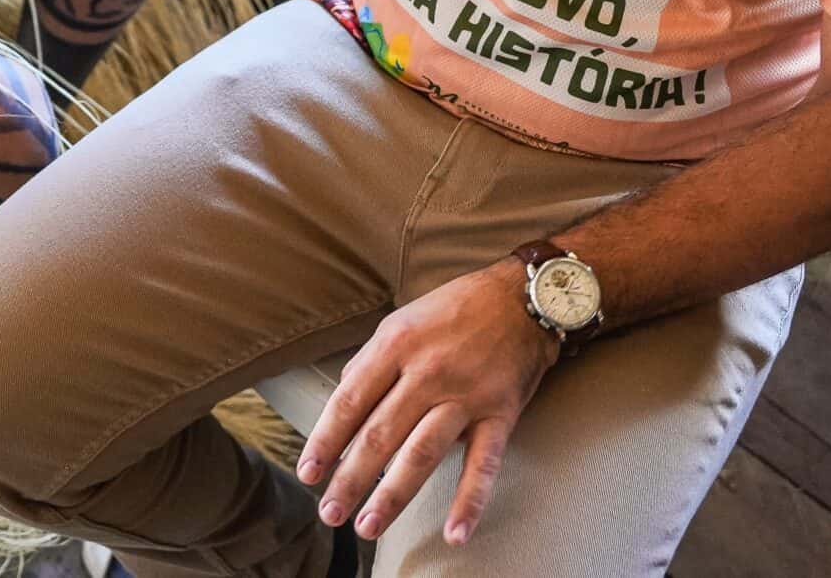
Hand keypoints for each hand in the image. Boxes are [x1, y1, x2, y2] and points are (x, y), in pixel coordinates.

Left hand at [296, 261, 561, 548]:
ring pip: (422, 453)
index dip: (325, 441)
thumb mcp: (403, 320)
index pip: (349, 401)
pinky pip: (484, 464)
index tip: (307, 473)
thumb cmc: (457, 309)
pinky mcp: (500, 414)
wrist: (523, 296)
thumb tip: (342, 400)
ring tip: (368, 527)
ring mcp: (465, 395)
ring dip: (392, 495)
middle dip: (350, 479)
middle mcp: (427, 372)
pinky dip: (470, 501)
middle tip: (330, 513)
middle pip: (379, 434)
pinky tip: (455, 533)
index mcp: (396, 345)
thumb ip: (371, 362)